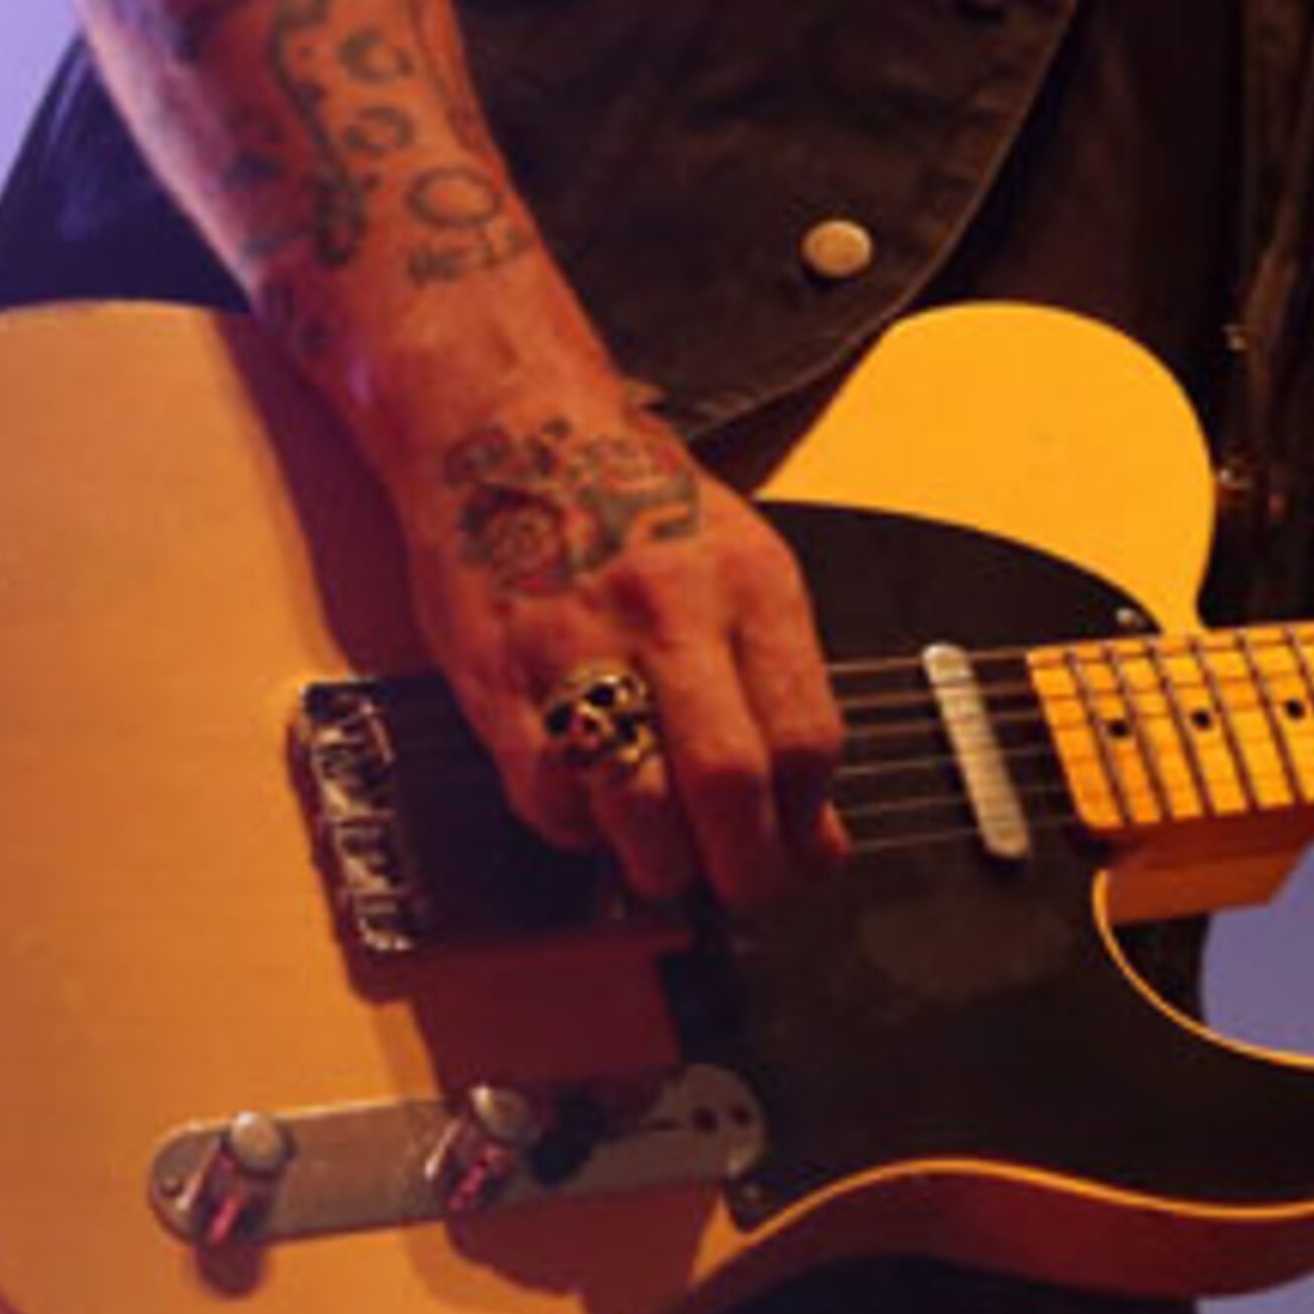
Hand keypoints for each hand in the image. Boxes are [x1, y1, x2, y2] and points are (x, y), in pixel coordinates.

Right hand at [403, 403, 848, 910]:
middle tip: (747, 888)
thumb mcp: (738, 559)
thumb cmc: (631, 498)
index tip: (806, 852)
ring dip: (661, 866)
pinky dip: (578, 830)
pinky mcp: (497, 677)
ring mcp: (578, 646)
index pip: (807, 736)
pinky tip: (592, 812)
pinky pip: (548, 794)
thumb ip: (780, 685)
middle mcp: (670, 612)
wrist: (506, 425)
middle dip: (748, 869)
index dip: (810, 821)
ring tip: (669, 863)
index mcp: (748, 581)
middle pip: (728, 782)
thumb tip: (816, 826)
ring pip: (636, 806)